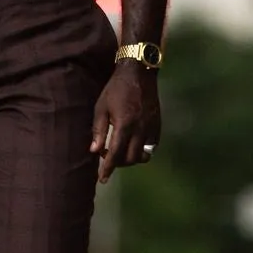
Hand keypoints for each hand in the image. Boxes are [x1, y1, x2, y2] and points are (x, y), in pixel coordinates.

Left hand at [90, 65, 160, 184]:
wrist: (139, 73)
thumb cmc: (116, 89)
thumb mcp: (101, 107)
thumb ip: (99, 130)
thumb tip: (94, 150)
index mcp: (124, 125)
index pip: (116, 154)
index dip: (108, 168)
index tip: (103, 179)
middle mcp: (140, 129)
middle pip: (131, 158)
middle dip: (119, 163)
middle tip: (108, 157)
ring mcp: (152, 127)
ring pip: (144, 155)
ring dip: (132, 158)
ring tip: (122, 152)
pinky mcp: (158, 124)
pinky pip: (152, 146)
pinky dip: (142, 150)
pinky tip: (133, 143)